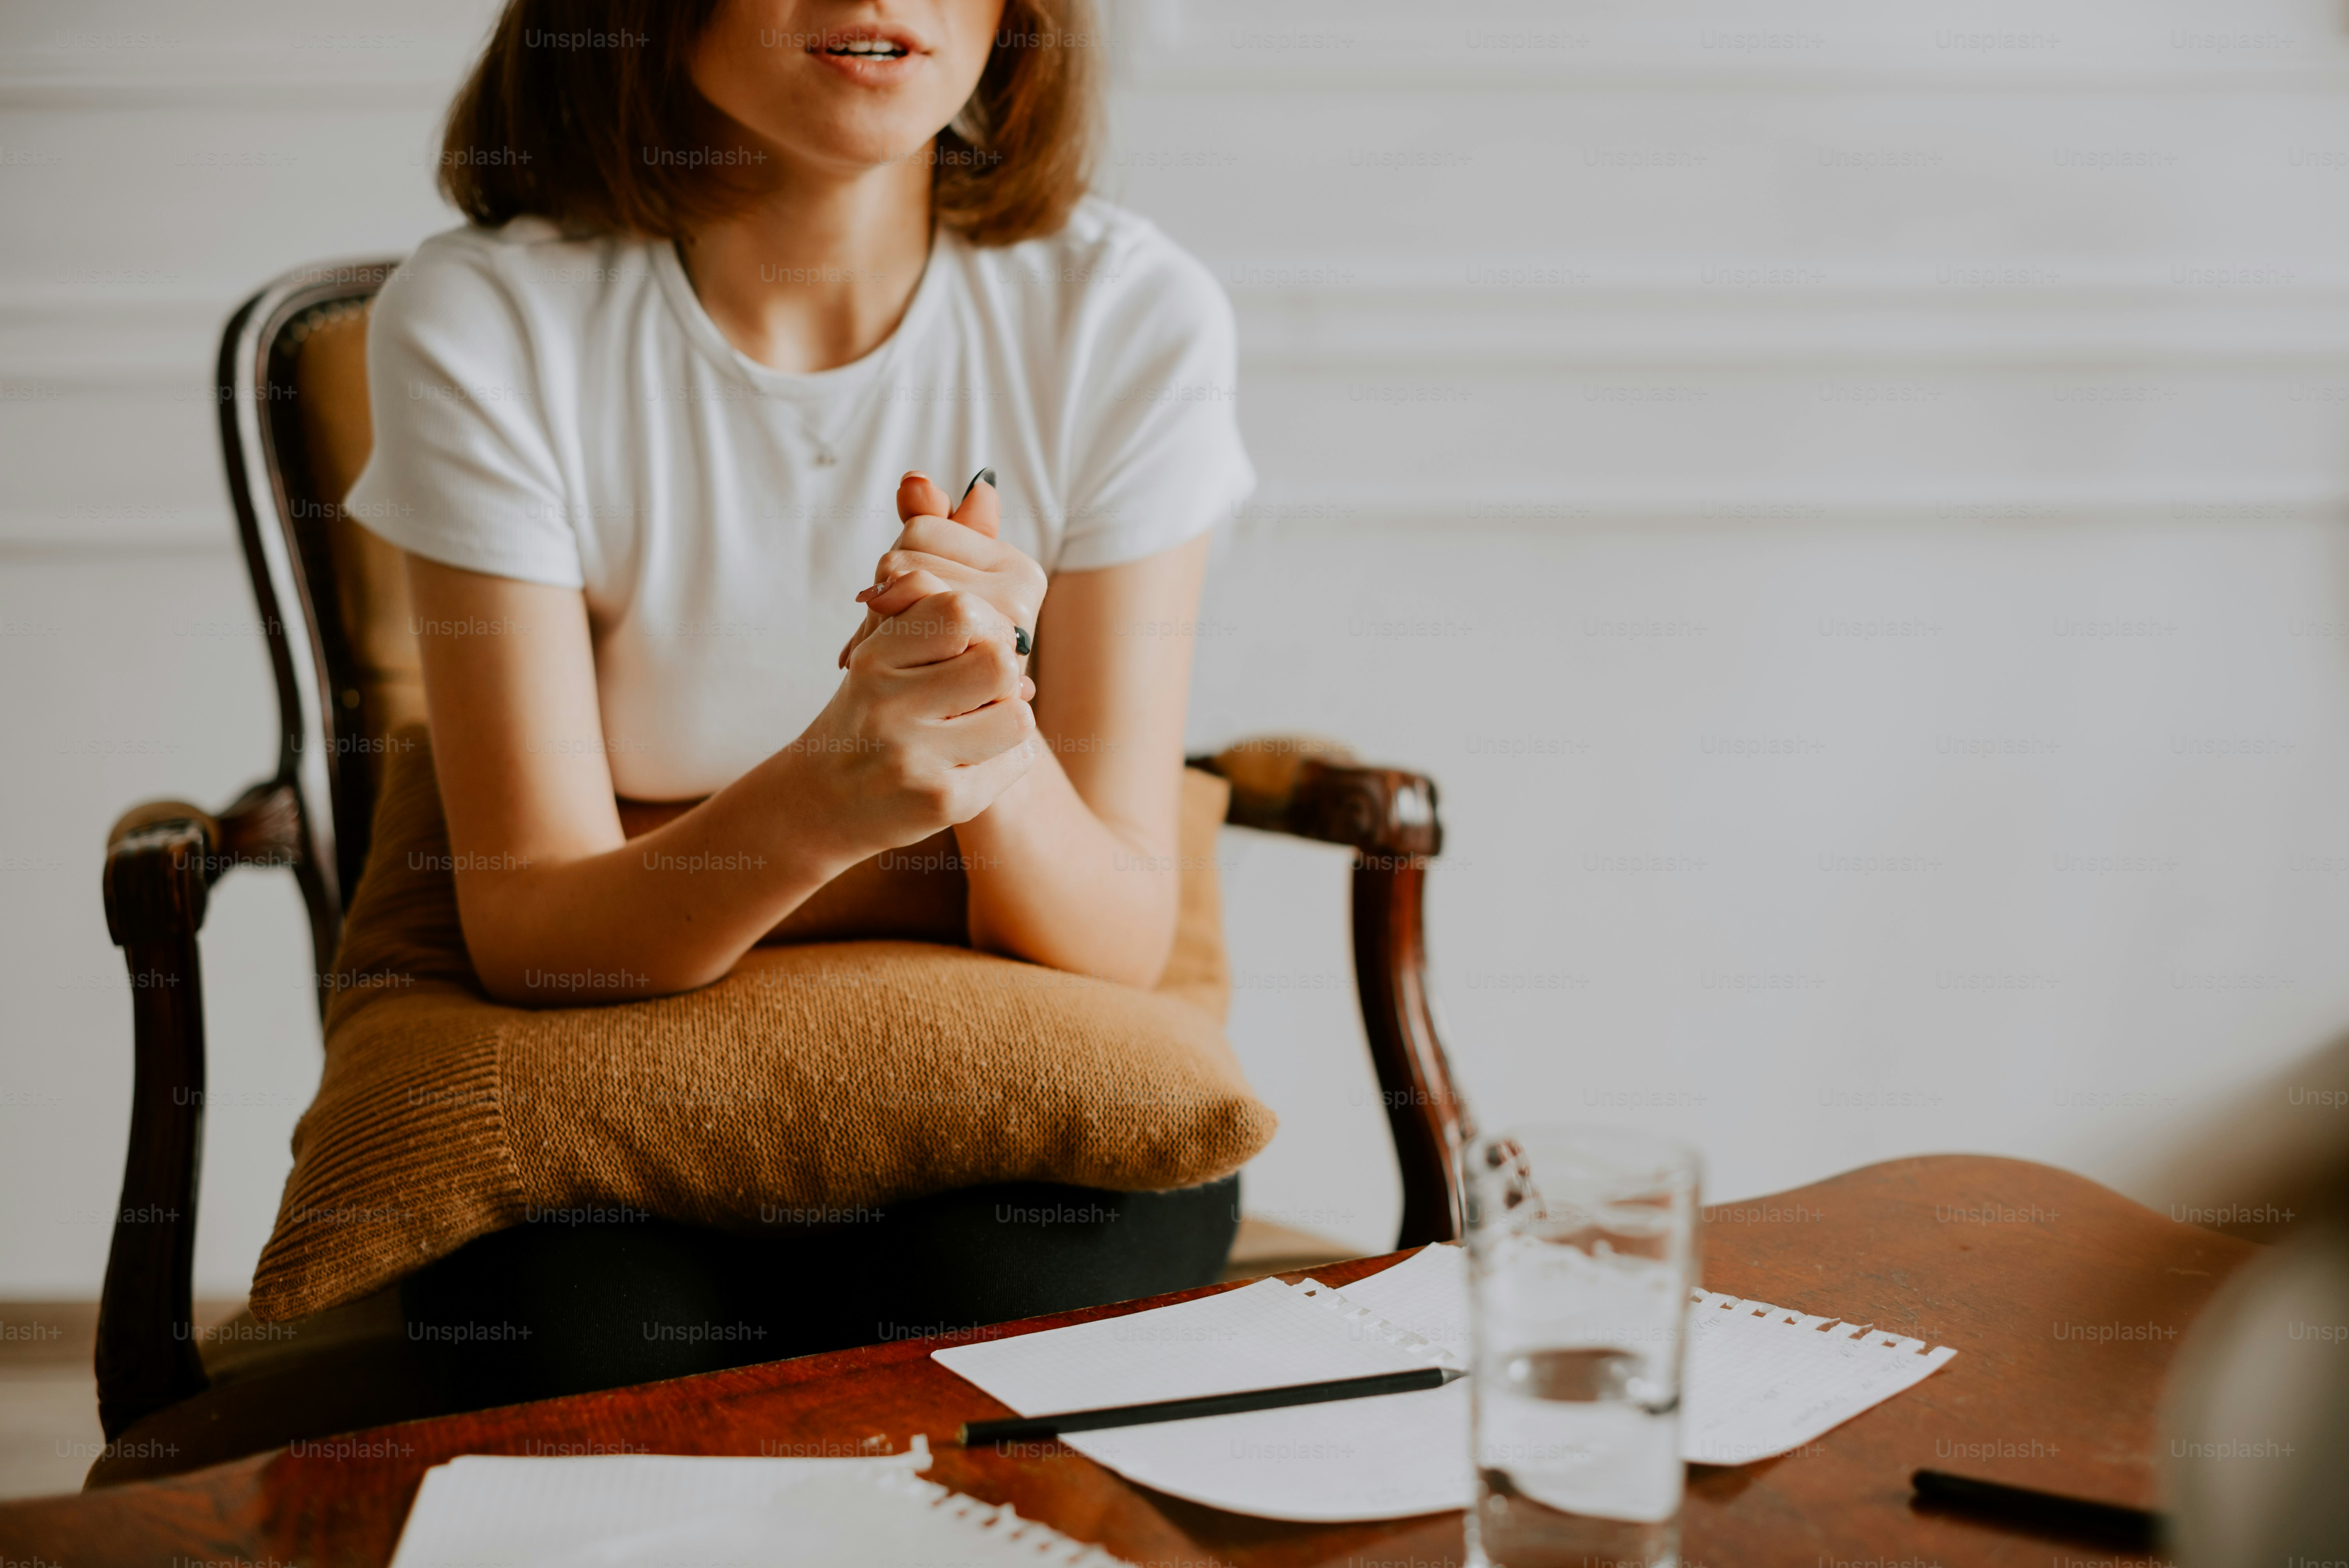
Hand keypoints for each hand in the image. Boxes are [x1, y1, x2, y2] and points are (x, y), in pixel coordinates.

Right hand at [793, 586, 1037, 854]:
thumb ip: (927, 618)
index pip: (960, 612)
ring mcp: (915, 758)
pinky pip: (1018, 759)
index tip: (973, 647)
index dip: (986, 625)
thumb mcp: (880, 656)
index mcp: (874, 659)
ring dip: (1008, 718)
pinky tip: (968, 761)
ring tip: (975, 727)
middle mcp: (889, 706)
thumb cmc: (868, 716)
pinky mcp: (944, 800)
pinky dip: (1005, 757)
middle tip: (979, 691)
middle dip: (1000, 675)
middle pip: (998, 664)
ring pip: (1018, 716)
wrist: (822, 801)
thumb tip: (1010, 632)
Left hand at [838, 470, 1045, 669]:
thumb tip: (914, 479)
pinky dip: (889, 653)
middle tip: (908, 636)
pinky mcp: (982, 671)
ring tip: (910, 656)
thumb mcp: (926, 586)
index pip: (918, 526)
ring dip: (887, 627)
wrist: (953, 740)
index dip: (898, 564)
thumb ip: (929, 529)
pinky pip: (905, 634)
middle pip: (905, 557)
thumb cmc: (936, 656)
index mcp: (1016, 567)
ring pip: (901, 591)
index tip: (916, 601)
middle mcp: (1021, 593)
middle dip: (889, 596)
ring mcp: (1005, 633)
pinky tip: (903, 675)